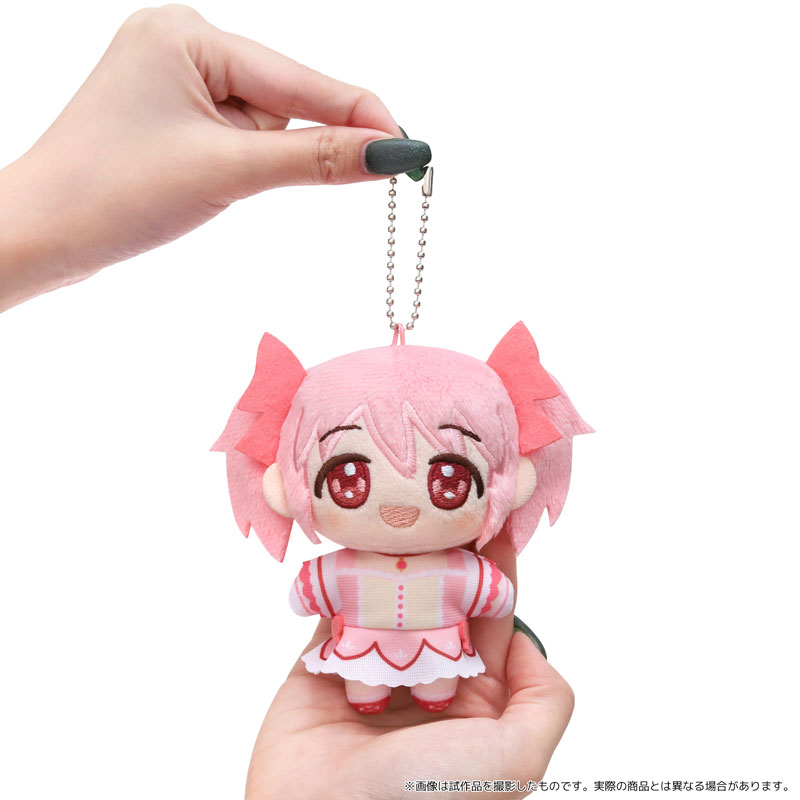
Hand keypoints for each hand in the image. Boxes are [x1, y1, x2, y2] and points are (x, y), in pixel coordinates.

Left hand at [0, 4, 429, 310]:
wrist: (40, 236)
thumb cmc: (114, 195)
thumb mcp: (226, 172)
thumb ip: (313, 159)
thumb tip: (387, 154)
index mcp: (187, 34)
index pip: (298, 80)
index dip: (360, 115)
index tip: (411, 146)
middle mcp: (182, 46)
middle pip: (284, 97)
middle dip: (314, 140)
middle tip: (377, 170)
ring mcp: (175, 82)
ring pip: (264, 123)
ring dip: (276, 159)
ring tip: (233, 188)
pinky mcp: (172, 119)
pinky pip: (238, 136)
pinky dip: (253, 163)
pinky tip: (228, 184)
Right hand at [246, 529, 574, 799]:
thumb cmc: (424, 799)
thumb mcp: (516, 761)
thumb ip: (544, 702)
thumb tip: (529, 642)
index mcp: (476, 703)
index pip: (494, 621)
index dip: (498, 573)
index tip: (498, 522)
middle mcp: (429, 680)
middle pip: (443, 600)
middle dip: (448, 554)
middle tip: (446, 501)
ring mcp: (376, 669)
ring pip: (392, 596)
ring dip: (397, 558)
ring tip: (403, 513)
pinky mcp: (326, 662)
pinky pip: (340, 606)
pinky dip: (346, 574)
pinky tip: (357, 540)